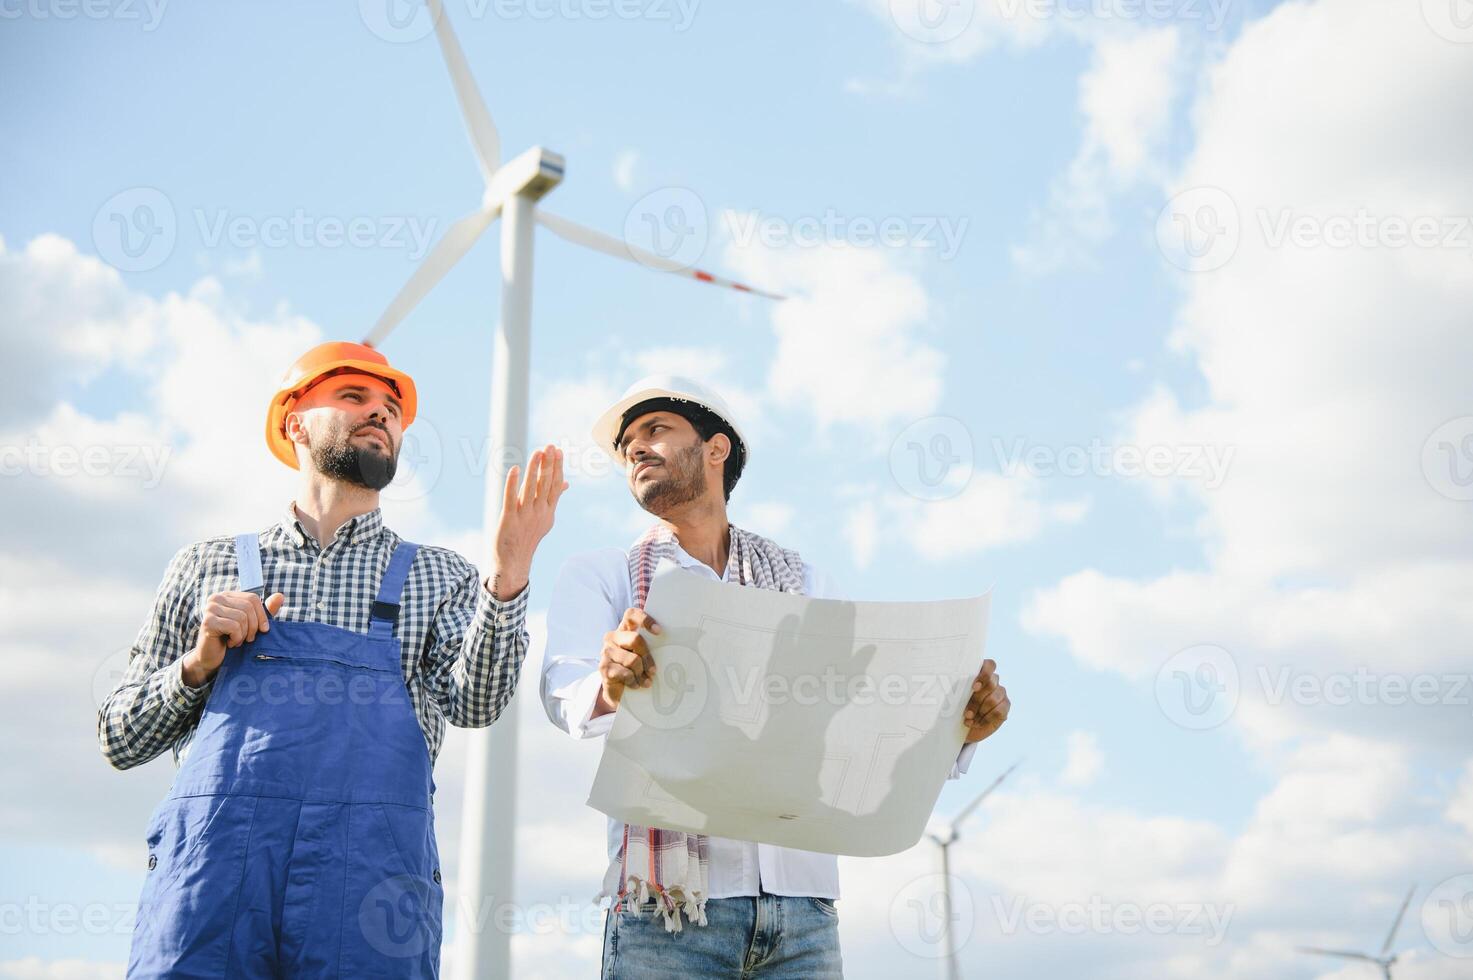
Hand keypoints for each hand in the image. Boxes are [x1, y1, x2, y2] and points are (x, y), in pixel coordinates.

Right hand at [181, 590, 285, 687]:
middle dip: (253, 626)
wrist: (212, 658)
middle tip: (249, 639)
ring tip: (238, 641)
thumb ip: (266, 610)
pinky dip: (236, 638)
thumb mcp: (252, 623)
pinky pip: (233, 627)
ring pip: (241, 617)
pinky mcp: (207, 622)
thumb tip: (280, 596)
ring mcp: (210, 609)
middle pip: (248, 607)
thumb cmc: (232, 638)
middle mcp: (216, 598)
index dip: (262, 615)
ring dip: (243, 634)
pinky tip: (230, 643)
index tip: (264, 629)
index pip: (252, 598)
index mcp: (227, 595)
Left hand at [489, 445, 568, 599]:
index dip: (557, 467)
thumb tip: (566, 483)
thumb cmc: (528, 536)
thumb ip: (553, 498)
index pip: (555, 485)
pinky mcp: (509, 520)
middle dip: (548, 464)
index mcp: (548, 510)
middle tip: (550, 446)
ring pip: (530, 489)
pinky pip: (511, 499)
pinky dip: (512, 484)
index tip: (558, 451)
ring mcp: (525, 516)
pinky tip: (514, 469)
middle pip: (545, 484)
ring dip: (534, 470)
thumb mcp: (545, 518)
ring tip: (537, 453)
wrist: (514, 561)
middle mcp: (539, 512)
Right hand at [592, 607, 660, 716]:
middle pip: (636, 639)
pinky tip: (634, 685)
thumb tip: (672, 647)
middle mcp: (613, 637)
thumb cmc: (635, 669)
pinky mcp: (603, 667)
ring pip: (632, 660)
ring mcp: (606, 651)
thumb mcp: (643, 655)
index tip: (659, 631)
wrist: (618, 690)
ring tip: (645, 682)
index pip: (631, 614)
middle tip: (653, 671)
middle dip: (647, 657)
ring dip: (641, 674)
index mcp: (624, 629)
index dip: (645, 619)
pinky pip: (625, 673)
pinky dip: (633, 681)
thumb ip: (651, 647)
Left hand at [963, 659, 1009, 742]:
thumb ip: (959, 688)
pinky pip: (998, 711)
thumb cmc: (958, 707)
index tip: (974, 687)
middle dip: (976, 700)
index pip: (990, 665)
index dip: (984, 675)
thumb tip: (951, 684)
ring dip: (979, 711)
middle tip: (966, 712)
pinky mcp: (1005, 706)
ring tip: (969, 718)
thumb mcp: (955, 696)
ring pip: (993, 699)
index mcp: (981, 673)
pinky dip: (986, 719)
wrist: (965, 727)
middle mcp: (994, 681)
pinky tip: (977, 723)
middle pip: (991, 684)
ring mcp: (1001, 693)